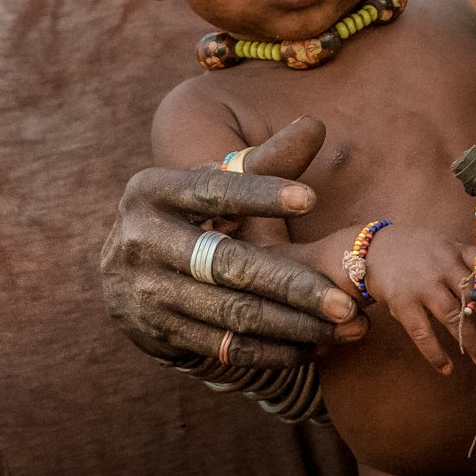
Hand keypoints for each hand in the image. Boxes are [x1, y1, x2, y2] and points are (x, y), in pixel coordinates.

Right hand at [101, 117, 368, 367]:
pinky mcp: (151, 333)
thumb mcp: (218, 184)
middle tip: (346, 300)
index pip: (212, 191)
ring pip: (229, 312)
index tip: (311, 198)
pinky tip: (310, 345)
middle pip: (226, 264)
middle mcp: (138, 240)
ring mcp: (140, 292)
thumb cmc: (194, 214)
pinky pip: (219, 347)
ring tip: (342, 325)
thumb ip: (266, 161)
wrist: (128, 270)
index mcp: (153, 191)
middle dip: (292, 284)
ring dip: (290, 323)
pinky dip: (268, 350)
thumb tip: (315, 125)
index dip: (260, 194)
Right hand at [349, 222, 475, 373]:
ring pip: (455, 319)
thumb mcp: (446, 248)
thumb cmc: (419, 252)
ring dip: (473, 343)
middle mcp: (444, 267)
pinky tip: (446, 368)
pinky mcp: (403, 304)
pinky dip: (436, 354)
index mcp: (459, 252)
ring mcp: (424, 286)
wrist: (374, 249)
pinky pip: (423, 334)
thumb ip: (469, 266)